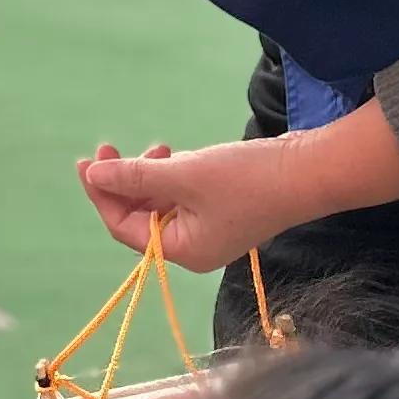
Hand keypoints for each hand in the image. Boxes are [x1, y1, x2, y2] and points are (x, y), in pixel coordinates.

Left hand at [75, 140, 298, 274]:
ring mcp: (210, 230)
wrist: (310, 170)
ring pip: (160, 203)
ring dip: (148, 175)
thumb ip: (135, 176)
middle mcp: (193, 248)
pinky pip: (182, 196)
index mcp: (182, 251)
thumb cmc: (246, 178)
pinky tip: (177, 154)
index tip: (87, 161)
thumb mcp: (183, 174)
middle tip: (111, 147)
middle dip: (123, 181)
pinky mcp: (223, 210)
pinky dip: (172, 176)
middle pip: (139, 216)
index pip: (124, 227)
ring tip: (159, 148)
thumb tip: (94, 174)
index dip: (101, 195)